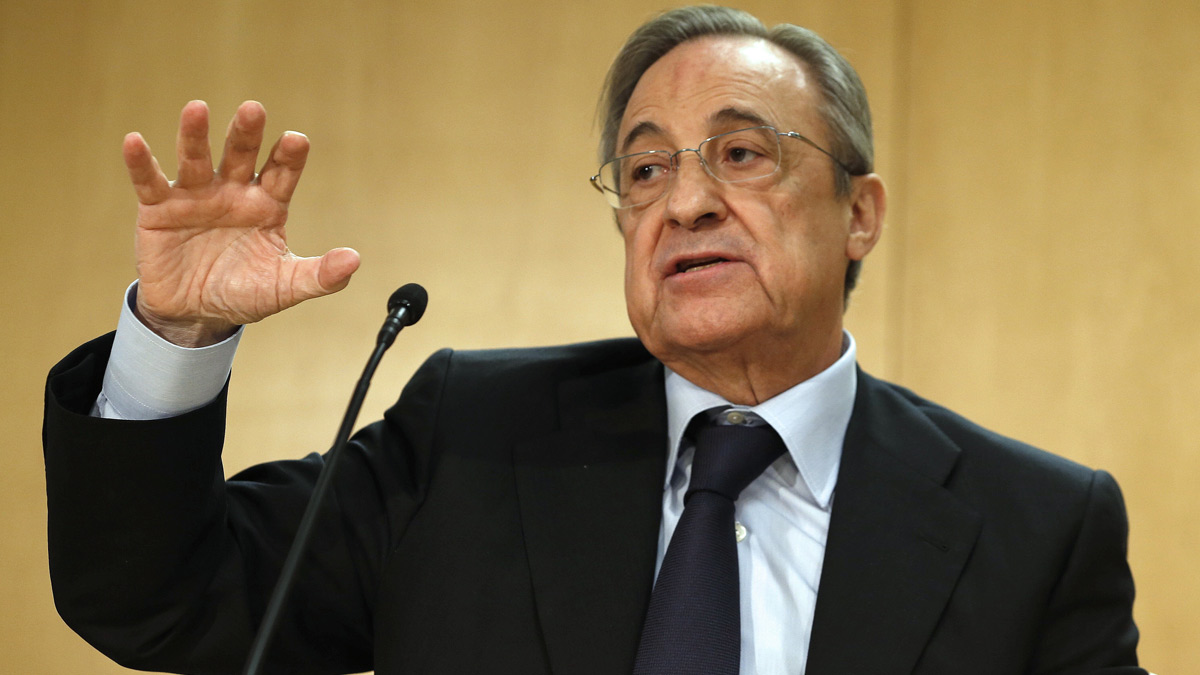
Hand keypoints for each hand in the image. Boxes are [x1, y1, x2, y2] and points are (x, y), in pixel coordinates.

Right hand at [125, 100, 359, 346]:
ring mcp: (196, 196)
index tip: (296, 140)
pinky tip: (135, 142)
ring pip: (196, 159)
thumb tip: (354, 260)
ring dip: (195, 135)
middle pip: (241, 155)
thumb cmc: (245, 293)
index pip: (282, 173)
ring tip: (196, 109)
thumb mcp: (285, 287)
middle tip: (253, 110)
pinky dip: (141, 163)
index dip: (289, 156)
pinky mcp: (159, 209)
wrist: (197, 315)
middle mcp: (233, 192)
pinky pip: (150, 182)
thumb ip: (320, 275)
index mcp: (268, 205)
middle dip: (247, 133)